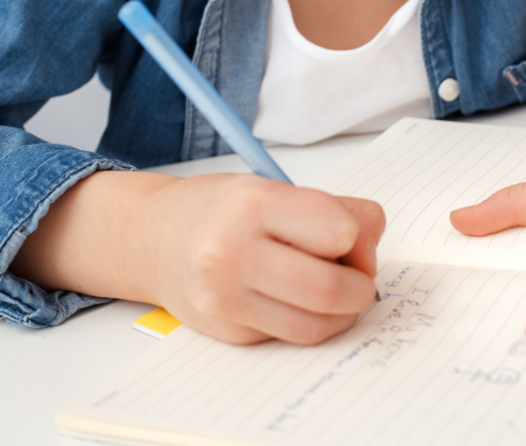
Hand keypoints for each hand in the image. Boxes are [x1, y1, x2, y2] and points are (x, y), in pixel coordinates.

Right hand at [134, 174, 384, 345]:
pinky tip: (295, 299)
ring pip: (317, 325)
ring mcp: (225, 299)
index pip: (338, 230)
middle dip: (361, 286)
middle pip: (330, 288)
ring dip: (342, 312)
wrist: (154, 238)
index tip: (350, 236)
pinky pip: (292, 337)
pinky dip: (309, 322)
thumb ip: (335, 209)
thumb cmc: (222, 210)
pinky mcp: (227, 332)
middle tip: (357, 276)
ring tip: (332, 290)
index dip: (357, 237)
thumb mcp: (274, 187)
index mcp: (252, 203)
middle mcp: (232, 252)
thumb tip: (371, 245)